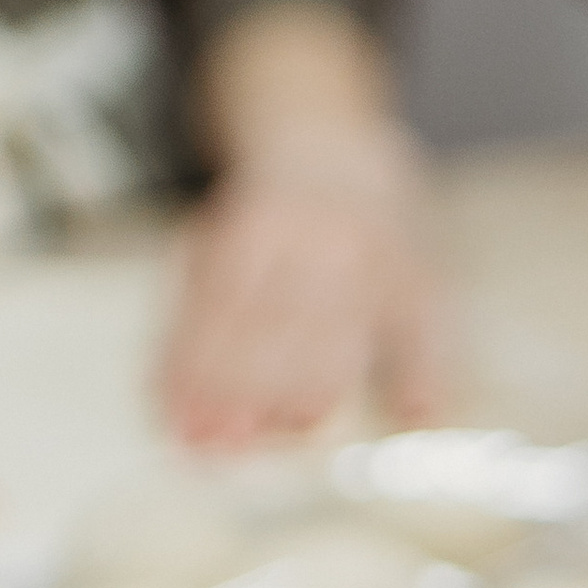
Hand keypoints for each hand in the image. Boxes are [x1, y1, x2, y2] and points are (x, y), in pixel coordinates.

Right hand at [161, 128, 446, 447]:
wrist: (322, 141)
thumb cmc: (376, 233)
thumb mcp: (417, 282)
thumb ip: (424, 353)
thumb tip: (424, 414)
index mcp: (361, 254)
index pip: (336, 317)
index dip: (317, 370)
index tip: (302, 422)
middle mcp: (301, 242)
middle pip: (269, 319)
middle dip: (246, 386)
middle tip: (229, 446)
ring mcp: (247, 238)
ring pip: (219, 315)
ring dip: (199, 379)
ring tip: (187, 438)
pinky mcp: (206, 242)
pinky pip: (186, 305)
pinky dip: (173, 356)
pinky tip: (162, 402)